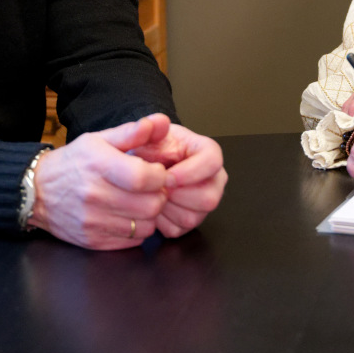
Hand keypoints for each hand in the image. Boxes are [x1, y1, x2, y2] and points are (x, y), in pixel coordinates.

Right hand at [29, 115, 170, 249]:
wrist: (36, 192)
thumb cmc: (72, 163)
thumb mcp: (97, 140)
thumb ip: (131, 133)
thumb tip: (160, 122)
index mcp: (99, 165)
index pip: (144, 178)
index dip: (160, 176)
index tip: (158, 172)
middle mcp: (95, 196)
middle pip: (151, 205)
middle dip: (159, 195)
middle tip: (152, 189)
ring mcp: (93, 222)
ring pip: (145, 226)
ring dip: (150, 215)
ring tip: (140, 202)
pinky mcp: (93, 241)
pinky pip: (132, 241)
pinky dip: (136, 230)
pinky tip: (127, 216)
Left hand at [127, 119, 226, 236]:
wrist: (140, 167)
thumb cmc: (148, 149)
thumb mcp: (147, 135)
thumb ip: (150, 128)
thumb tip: (159, 122)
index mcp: (207, 153)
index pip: (212, 162)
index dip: (190, 172)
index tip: (167, 176)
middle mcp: (213, 180)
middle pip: (209, 198)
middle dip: (177, 195)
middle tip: (157, 187)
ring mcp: (204, 203)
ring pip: (193, 217)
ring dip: (167, 209)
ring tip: (153, 194)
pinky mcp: (191, 222)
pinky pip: (178, 230)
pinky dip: (161, 222)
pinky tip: (153, 206)